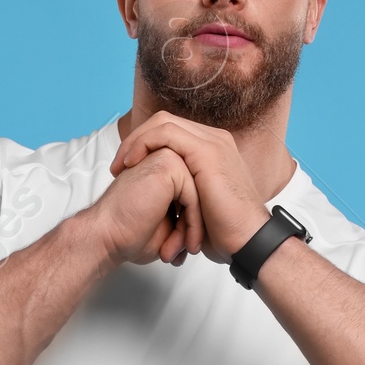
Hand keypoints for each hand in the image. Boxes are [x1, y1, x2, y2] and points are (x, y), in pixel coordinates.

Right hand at [84, 147, 200, 268]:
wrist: (107, 237)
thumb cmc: (129, 234)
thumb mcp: (167, 226)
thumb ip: (185, 216)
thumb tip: (206, 228)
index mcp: (165, 169)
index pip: (195, 194)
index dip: (191, 225)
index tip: (179, 249)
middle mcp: (167, 158)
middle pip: (200, 194)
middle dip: (193, 227)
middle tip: (180, 254)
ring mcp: (168, 158)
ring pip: (199, 197)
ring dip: (192, 229)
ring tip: (178, 253)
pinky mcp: (169, 165)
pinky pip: (194, 197)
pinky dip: (191, 224)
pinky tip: (179, 245)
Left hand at [106, 113, 270, 265]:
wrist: (247, 241)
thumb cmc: (225, 234)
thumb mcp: (198, 208)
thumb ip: (184, 194)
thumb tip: (165, 203)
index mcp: (212, 151)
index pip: (171, 132)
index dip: (144, 145)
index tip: (124, 170)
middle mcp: (214, 141)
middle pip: (164, 122)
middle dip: (136, 140)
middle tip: (117, 166)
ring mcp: (212, 143)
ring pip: (163, 123)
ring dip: (136, 141)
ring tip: (120, 165)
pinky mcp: (207, 151)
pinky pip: (166, 134)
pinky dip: (144, 144)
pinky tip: (131, 163)